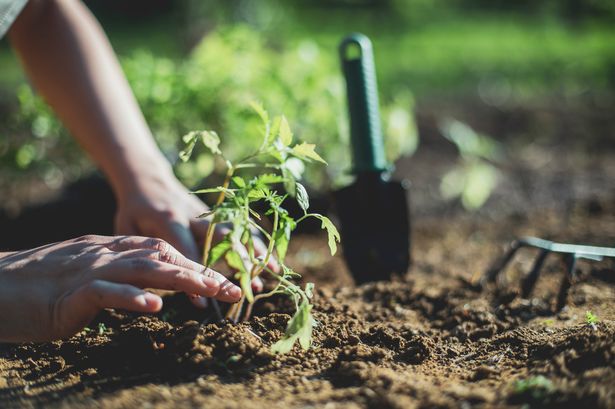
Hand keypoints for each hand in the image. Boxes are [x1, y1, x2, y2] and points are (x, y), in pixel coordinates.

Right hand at [0, 235, 240, 342]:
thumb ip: (122, 278)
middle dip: (201, 272)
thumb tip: (154, 291)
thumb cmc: (45, 288)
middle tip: (233, 288)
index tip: (224, 281)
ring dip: (182, 280)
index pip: (164, 251)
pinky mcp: (73, 291)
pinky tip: (155, 307)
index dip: (196, 264)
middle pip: (164, 257)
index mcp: (113, 248)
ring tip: (211, 292)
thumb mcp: (92, 277)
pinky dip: (132, 298)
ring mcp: (92, 269)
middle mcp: (108, 253)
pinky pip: (107, 292)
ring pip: (145, 269)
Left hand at [113, 171, 278, 297]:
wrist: (147, 179)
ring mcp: (208, 213)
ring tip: (271, 272)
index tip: (205, 303)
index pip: (186, 252)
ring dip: (255, 253)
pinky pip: (241, 228)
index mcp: (169, 219)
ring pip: (237, 232)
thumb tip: (155, 284)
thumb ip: (141, 254)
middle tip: (248, 290)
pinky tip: (272, 258)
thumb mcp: (127, 230)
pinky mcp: (216, 214)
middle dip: (237, 265)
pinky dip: (258, 243)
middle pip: (221, 241)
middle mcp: (194, 216)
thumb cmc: (133, 210)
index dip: (196, 277)